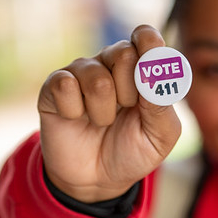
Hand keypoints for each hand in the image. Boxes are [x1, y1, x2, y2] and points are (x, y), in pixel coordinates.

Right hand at [37, 25, 181, 202]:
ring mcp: (82, 73)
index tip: (150, 65)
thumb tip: (155, 73)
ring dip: (103, 111)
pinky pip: (65, 86)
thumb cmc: (133, 151)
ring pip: (97, 77)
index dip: (150, 45)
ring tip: (102, 122)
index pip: (145, 37)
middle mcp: (110, 63)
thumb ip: (162, 103)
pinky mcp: (54, 86)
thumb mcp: (160, 135)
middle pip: (124, 53)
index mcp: (141, 68)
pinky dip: (74, 112)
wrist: (97, 180)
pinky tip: (76, 118)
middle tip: (126, 110)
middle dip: (130, 92)